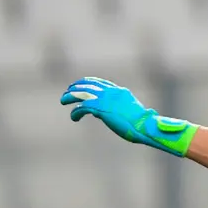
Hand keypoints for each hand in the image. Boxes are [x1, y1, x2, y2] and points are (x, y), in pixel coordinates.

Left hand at [60, 76, 197, 156]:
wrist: (144, 125)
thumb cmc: (142, 124)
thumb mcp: (129, 112)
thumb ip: (116, 109)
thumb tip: (102, 114)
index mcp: (120, 92)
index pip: (100, 82)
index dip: (87, 82)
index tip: (80, 84)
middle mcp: (112, 92)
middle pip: (88, 84)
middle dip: (76, 87)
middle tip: (67, 92)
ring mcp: (106, 99)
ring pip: (82, 93)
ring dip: (70, 96)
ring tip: (63, 100)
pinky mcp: (101, 108)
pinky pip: (82, 108)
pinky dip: (76, 112)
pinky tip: (74, 117)